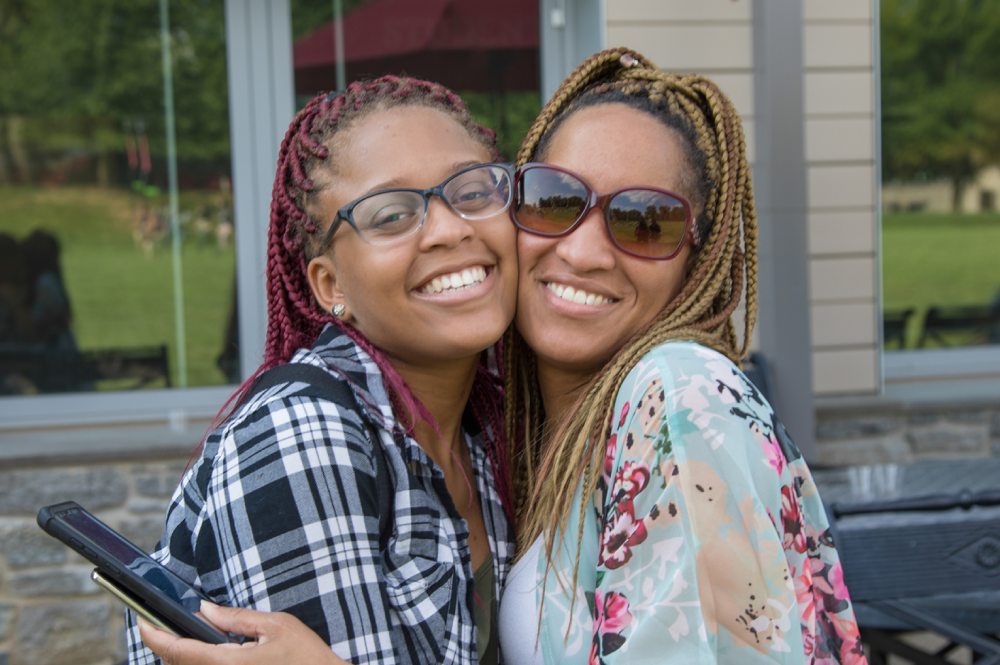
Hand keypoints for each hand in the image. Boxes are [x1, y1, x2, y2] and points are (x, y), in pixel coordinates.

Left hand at [139, 602, 348, 664]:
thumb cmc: (308, 659)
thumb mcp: (277, 626)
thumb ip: (236, 618)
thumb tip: (205, 609)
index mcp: (227, 664)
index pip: (177, 650)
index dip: (154, 635)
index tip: (143, 621)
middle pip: (177, 664)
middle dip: (167, 645)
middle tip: (164, 625)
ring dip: (183, 657)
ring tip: (188, 638)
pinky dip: (199, 664)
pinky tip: (211, 654)